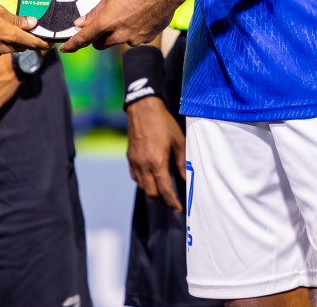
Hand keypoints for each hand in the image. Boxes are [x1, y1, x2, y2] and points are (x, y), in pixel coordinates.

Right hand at [0, 4, 49, 63]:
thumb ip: (17, 19)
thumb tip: (32, 23)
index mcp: (13, 36)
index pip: (35, 43)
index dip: (45, 44)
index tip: (52, 44)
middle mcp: (6, 49)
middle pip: (21, 46)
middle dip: (22, 39)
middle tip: (18, 29)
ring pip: (7, 50)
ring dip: (6, 43)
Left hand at [60, 0, 178, 52]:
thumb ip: (95, 12)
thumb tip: (81, 22)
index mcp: (106, 22)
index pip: (84, 38)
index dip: (72, 45)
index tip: (65, 49)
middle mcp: (118, 35)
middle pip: (100, 44)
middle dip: (98, 38)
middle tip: (102, 25)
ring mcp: (133, 39)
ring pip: (118, 41)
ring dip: (117, 33)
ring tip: (128, 14)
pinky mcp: (145, 40)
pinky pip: (133, 39)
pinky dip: (133, 32)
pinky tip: (140, 17)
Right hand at [126, 96, 185, 210]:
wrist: (143, 108)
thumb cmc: (163, 123)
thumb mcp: (179, 141)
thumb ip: (182, 161)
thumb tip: (186, 177)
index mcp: (157, 162)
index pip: (164, 190)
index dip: (172, 202)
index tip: (177, 208)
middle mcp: (144, 165)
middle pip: (151, 192)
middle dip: (161, 200)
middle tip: (170, 202)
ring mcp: (135, 161)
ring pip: (142, 186)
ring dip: (151, 192)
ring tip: (161, 192)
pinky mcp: (130, 157)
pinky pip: (135, 176)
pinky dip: (142, 181)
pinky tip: (149, 178)